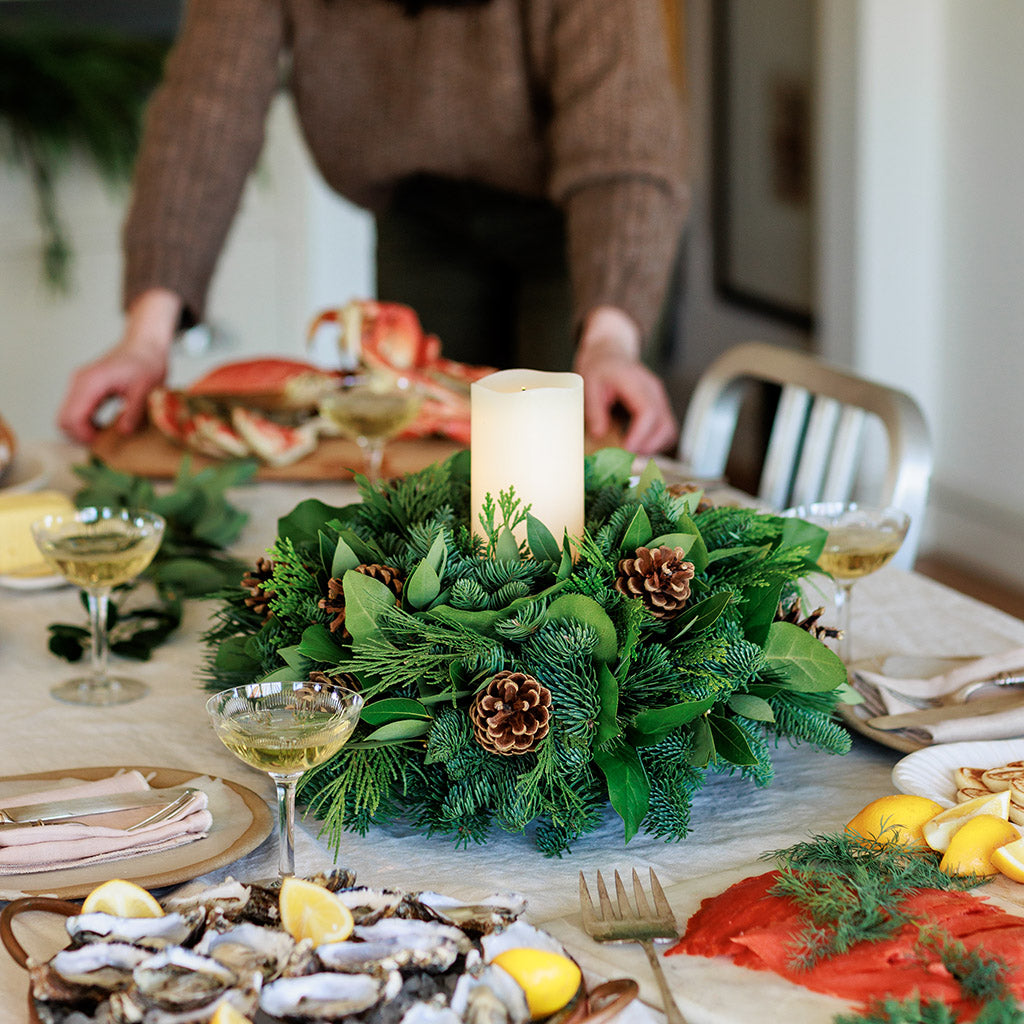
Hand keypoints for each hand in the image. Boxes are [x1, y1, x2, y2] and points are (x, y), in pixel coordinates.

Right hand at [58, 289, 181, 443]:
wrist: (144, 346)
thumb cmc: (147, 363)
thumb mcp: (146, 389)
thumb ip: (134, 411)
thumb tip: (123, 432)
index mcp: (91, 382)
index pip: (72, 417)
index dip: (84, 436)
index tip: (104, 444)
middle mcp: (79, 382)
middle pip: (64, 419)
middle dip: (81, 436)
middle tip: (105, 444)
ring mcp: (79, 384)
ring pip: (67, 416)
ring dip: (83, 430)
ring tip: (106, 436)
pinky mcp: (84, 387)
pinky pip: (76, 410)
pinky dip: (86, 423)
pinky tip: (105, 427)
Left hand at [574, 306, 677, 454]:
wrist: (609, 353)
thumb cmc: (599, 368)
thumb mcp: (588, 384)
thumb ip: (594, 410)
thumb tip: (600, 434)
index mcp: (636, 382)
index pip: (648, 412)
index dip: (639, 435)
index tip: (625, 450)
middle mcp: (653, 390)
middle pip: (664, 425)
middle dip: (647, 446)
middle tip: (625, 456)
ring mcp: (659, 399)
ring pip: (669, 430)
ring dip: (653, 446)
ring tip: (630, 452)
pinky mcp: (660, 407)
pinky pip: (667, 430)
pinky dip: (656, 443)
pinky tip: (637, 445)